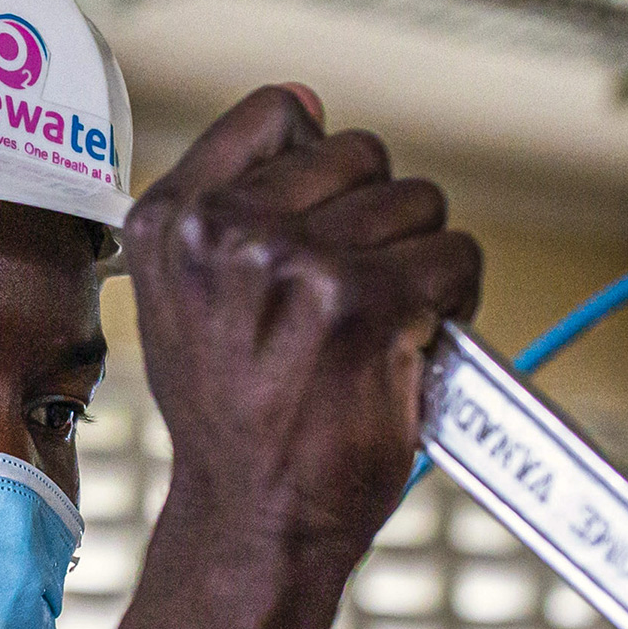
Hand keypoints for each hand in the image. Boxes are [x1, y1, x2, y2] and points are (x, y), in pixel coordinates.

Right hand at [118, 85, 482, 565]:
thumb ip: (232, 199)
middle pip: (362, 156)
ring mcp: (298, 265)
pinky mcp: (369, 305)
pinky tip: (409, 345)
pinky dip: (453, 302)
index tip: (311, 230)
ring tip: (377, 327)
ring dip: (418, 264)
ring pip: (419, 204)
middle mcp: (226, 233)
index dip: (318, 170)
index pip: (276, 113)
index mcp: (172, 221)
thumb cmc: (237, 418)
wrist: (254, 522)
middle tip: (348, 299)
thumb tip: (309, 106)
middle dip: (376, 220)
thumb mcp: (190, 296)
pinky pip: (456, 257)